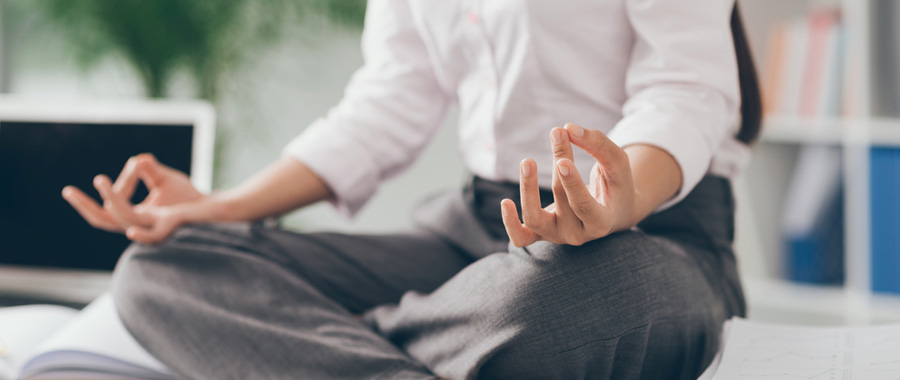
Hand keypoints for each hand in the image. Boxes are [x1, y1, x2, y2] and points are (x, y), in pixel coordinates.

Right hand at [62, 153, 205, 243]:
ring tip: (100, 180)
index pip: (111, 209)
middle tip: (67, 191)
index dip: (108, 192)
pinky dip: (140, 231)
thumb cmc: (191, 198)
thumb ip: (150, 171)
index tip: (113, 172)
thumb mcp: (167, 180)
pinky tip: (131, 229)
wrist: (216, 209)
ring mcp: (154, 227)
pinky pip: (151, 234)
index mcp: (137, 217)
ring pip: (124, 220)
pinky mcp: (170, 227)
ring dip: (111, 199)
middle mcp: (141, 225)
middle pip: (105, 221)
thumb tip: (139, 158)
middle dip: (85, 206)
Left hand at [500, 123, 636, 246]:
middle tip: (558, 134)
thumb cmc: (616, 184)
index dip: (572, 185)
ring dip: (528, 189)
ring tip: (527, 161)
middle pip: (562, 201)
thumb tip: (567, 128)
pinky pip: (520, 237)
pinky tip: (505, 202)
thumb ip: (598, 145)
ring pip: (535, 219)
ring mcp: (557, 236)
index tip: (562, 161)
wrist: (613, 212)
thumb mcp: (618, 164)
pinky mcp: (541, 234)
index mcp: (601, 222)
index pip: (583, 206)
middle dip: (559, 164)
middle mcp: (578, 235)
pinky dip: (510, 223)